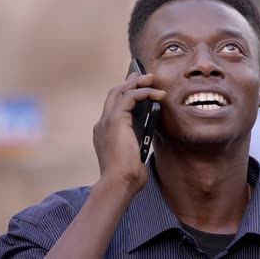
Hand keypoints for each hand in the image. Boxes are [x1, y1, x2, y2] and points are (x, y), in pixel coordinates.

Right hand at [93, 73, 165, 193]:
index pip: (114, 106)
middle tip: (145, 76)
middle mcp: (102, 123)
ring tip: (153, 80)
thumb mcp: (134, 153)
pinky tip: (157, 94)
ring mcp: (106, 121)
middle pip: (114, 94)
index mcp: (104, 131)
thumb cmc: (127, 175)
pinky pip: (130, 97)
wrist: (119, 182)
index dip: (125, 93)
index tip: (137, 86)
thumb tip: (148, 134)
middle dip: (130, 82)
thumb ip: (137, 141)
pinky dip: (144, 92)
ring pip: (120, 91)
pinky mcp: (115, 120)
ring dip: (138, 83)